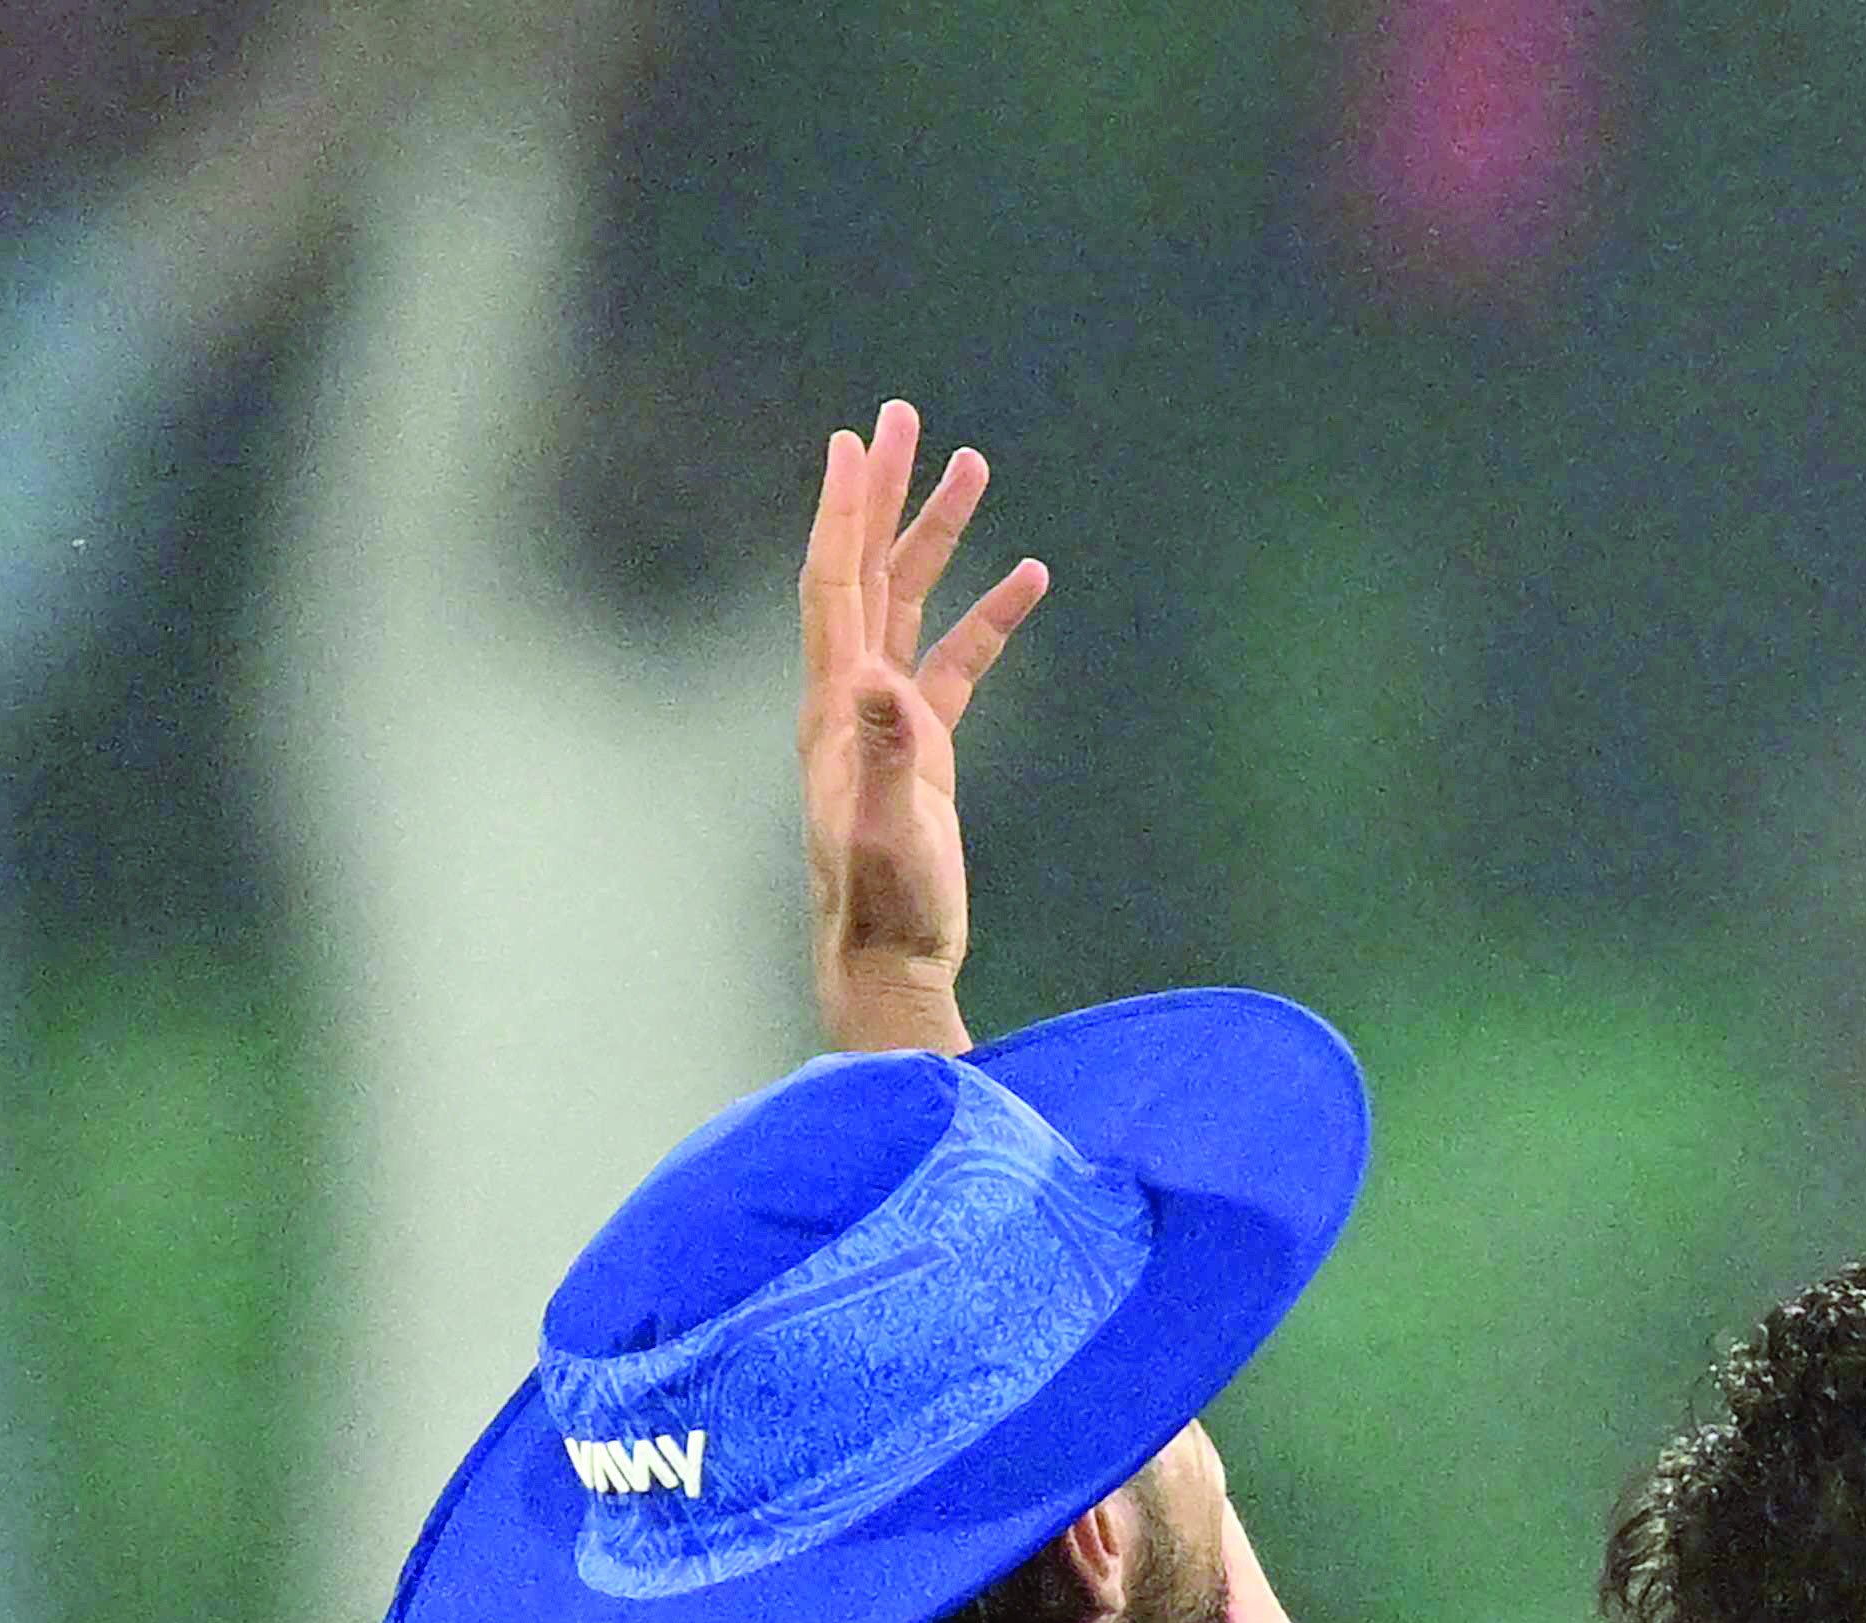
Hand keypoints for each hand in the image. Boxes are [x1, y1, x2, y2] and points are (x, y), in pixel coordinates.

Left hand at [796, 399, 1048, 1050]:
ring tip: (976, 468)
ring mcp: (885, 721)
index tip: (855, 443)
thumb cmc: (886, 905)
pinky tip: (1029, 580)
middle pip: (867, 571)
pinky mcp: (922, 751)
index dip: (844, 512)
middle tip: (905, 418)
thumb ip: (887, 753)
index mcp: (835, 705)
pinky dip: (987, 618)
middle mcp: (851, 698)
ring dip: (939, 538)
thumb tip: (880, 679)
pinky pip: (956, 662)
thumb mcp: (890, 828)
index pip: (835, 584)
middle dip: (887, 493)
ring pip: (910, 605)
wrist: (890, 961)